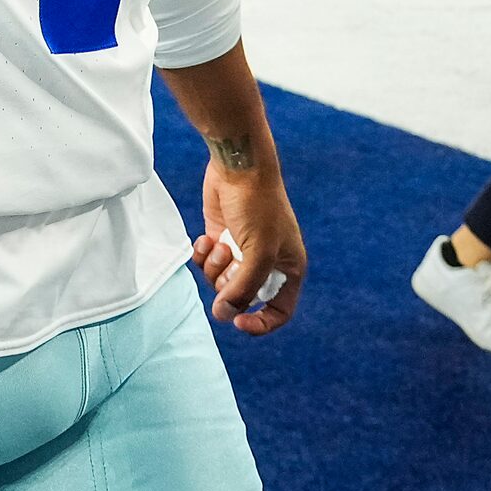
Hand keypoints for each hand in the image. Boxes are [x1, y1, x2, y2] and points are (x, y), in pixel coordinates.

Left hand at [191, 162, 305, 336]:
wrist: (238, 167)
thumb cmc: (258, 206)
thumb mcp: (257, 253)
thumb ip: (242, 289)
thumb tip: (224, 315)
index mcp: (288, 268)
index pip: (279, 311)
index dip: (261, 322)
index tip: (239, 323)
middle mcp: (266, 263)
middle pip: (242, 297)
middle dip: (228, 284)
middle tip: (228, 260)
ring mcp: (242, 250)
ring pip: (220, 280)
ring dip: (213, 267)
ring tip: (218, 244)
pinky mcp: (221, 237)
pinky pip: (206, 262)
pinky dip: (203, 254)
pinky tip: (205, 238)